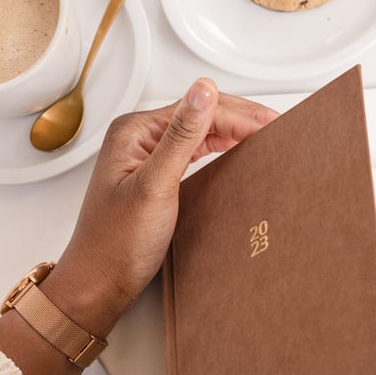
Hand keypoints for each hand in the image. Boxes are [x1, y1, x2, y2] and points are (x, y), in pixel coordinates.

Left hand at [46, 79, 277, 335]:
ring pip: (198, 132)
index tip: (270, 125)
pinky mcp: (153, 179)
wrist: (99, 283)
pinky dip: (217, 149)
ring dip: (231, 131)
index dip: (238, 115)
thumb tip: (203, 91)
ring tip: (263, 134)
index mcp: (134, 131)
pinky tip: (233, 152)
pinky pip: (192, 153)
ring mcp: (145, 158)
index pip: (197, 109)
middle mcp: (138, 139)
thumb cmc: (115, 243)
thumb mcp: (155, 186)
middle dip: (239, 117)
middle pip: (198, 115)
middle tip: (276, 124)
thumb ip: (181, 137)